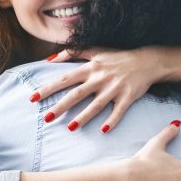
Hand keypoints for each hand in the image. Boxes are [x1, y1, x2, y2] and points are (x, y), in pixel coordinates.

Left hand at [30, 47, 159, 132]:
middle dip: (60, 106)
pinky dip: (112, 120)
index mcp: (91, 68)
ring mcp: (114, 88)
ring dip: (83, 117)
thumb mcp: (96, 50)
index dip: (48, 88)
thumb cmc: (119, 57)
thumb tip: (49, 59)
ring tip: (70, 127)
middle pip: (77, 94)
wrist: (147, 61)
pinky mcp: (128, 97)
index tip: (33, 98)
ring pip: (96, 105)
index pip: (65, 79)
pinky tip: (103, 130)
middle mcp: (100, 78)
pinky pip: (119, 111)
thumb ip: (72, 52)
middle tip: (47, 118)